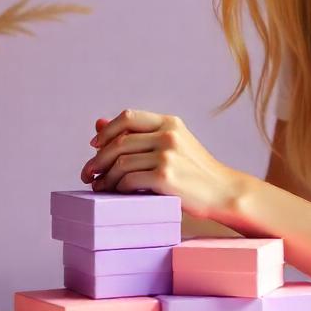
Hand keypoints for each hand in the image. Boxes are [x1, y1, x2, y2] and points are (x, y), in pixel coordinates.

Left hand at [80, 108, 242, 220]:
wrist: (223, 192)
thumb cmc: (195, 171)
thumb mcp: (172, 145)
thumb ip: (139, 134)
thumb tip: (98, 124)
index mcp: (170, 123)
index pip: (127, 117)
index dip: (106, 131)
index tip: (94, 145)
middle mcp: (168, 135)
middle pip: (118, 142)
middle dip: (97, 159)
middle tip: (87, 173)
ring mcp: (167, 155)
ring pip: (120, 163)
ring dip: (104, 177)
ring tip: (99, 186)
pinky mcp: (165, 177)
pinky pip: (128, 180)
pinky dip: (117, 188)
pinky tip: (116, 193)